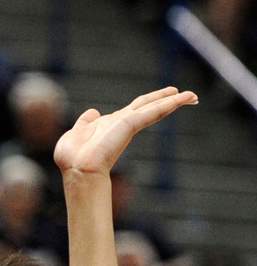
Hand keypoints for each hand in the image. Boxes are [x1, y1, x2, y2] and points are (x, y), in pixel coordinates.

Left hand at [54, 87, 197, 176]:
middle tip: (186, 96)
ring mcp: (128, 125)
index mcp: (111, 125)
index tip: (161, 98)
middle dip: (166, 100)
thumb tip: (92, 112)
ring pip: (155, 109)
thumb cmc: (73, 158)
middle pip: (149, 107)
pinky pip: (153, 112)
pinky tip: (183, 97)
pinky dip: (169, 104)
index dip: (148, 103)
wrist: (77, 170)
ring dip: (173, 101)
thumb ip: (85, 123)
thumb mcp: (76, 134)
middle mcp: (122, 124)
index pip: (134, 110)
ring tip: (192, 96)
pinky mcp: (130, 125)